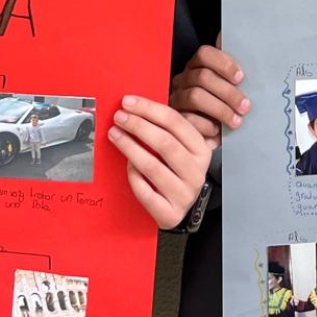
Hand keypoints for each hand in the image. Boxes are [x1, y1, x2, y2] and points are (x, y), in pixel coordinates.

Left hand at [110, 95, 212, 229]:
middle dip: (138, 126)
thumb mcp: (179, 149)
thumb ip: (164, 129)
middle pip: (165, 142)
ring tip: (114, 135)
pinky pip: (146, 192)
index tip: (128, 102)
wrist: (178, 209)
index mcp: (201, 150)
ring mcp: (185, 194)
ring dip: (130, 147)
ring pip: (153, 166)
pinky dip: (133, 176)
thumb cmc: (173, 172)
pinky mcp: (171, 214)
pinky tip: (126, 165)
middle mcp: (196, 172)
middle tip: (119, 117)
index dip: (149, 109)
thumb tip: (134, 107)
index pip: (175, 123)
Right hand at [170, 41, 250, 141]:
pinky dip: (207, 126)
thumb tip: (250, 50)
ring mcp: (177, 98)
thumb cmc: (226, 108)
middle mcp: (184, 79)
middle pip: (202, 77)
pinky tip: (218, 131)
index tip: (241, 78)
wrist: (215, 137)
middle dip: (227, 92)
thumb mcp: (234, 89)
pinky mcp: (176, 119)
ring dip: (220, 109)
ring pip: (195, 97)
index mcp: (197, 66)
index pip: (205, 54)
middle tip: (245, 106)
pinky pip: (189, 119)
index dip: (224, 64)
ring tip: (236, 121)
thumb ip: (237, 73)